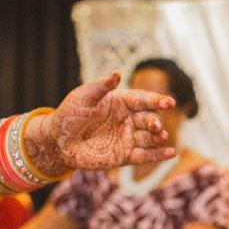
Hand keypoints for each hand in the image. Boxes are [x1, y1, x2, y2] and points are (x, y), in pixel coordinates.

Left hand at [26, 72, 175, 175]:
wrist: (57, 141)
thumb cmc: (69, 114)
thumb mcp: (84, 96)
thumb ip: (102, 86)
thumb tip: (117, 73)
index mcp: (121, 102)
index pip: (143, 100)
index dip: (156, 101)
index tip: (168, 102)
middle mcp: (128, 119)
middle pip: (149, 119)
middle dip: (155, 121)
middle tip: (154, 125)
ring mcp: (127, 138)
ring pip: (149, 137)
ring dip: (158, 137)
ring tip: (161, 136)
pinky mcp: (124, 156)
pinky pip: (145, 155)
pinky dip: (159, 155)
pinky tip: (172, 153)